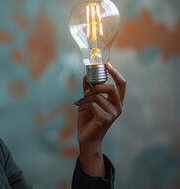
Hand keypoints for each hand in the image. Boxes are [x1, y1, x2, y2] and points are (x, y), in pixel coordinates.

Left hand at [74, 62, 125, 176]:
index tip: (106, 64)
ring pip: (99, 96)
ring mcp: (113, 114)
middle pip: (112, 88)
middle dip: (97, 86)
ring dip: (86, 97)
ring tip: (79, 102)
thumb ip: (89, 89)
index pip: (122, 84)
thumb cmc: (88, 120)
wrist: (86, 138)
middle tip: (86, 90)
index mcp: (116, 101)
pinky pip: (94, 104)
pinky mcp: (106, 119)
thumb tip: (86, 76)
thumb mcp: (87, 101)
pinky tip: (78, 107)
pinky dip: (84, 104)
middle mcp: (118, 107)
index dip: (116, 73)